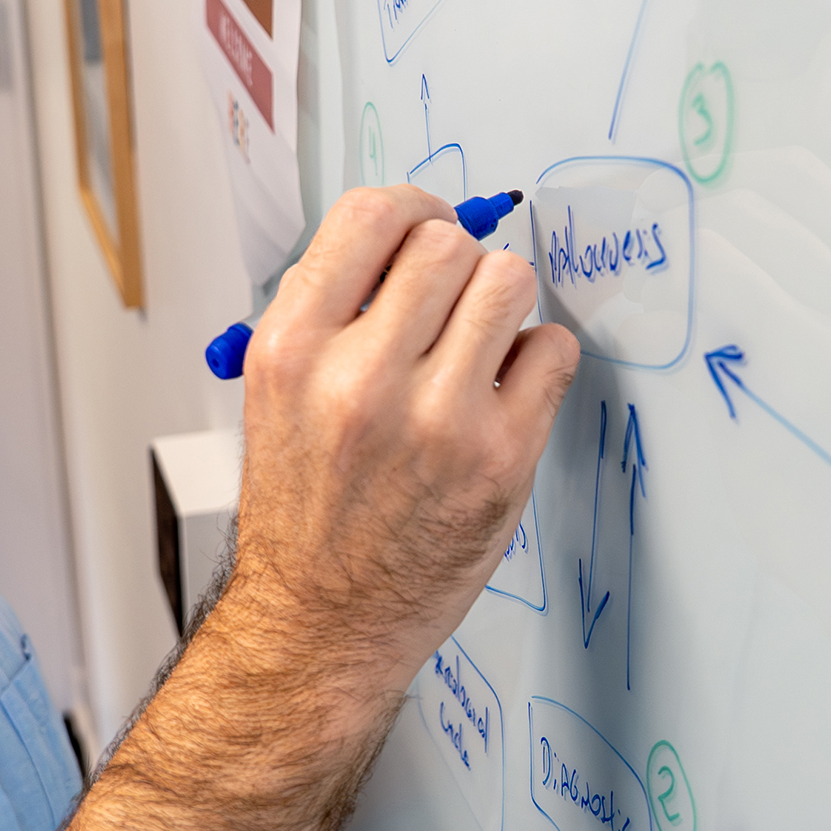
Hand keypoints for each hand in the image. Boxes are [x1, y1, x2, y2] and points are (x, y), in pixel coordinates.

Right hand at [218, 186, 578, 707]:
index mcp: (291, 350)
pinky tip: (505, 391)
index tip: (428, 227)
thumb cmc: (305, 511)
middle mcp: (359, 378)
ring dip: (501, 302)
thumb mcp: (278, 394)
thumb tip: (407, 236)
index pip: (369, 217)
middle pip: (448, 243)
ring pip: (509, 282)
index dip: (413, 208)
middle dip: (457, 264)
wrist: (320, 622)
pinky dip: (538, 360)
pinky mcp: (499, 458)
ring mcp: (435, 419)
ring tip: (479, 346)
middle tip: (450, 306)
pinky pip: (552, 351)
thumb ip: (332, 312)